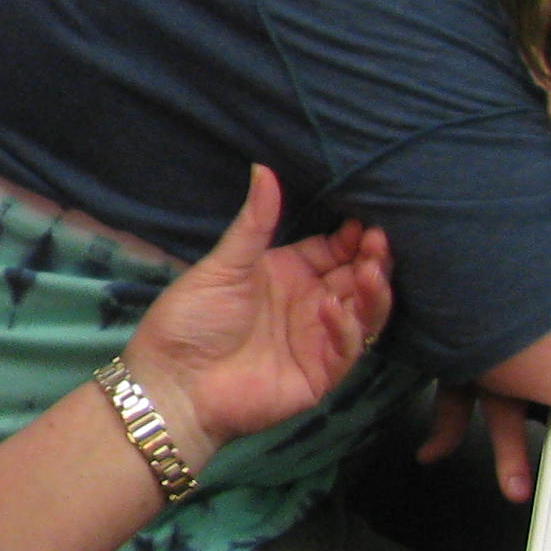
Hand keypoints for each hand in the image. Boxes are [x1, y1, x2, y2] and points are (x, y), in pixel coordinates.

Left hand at [127, 166, 391, 458]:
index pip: (333, 250)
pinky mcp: (320, 372)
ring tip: (373, 267)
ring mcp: (318, 338)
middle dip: (372, 258)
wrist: (172, 382)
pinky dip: (345, 327)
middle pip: (356, 277)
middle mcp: (308, 303)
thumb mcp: (223, 266)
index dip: (352, 237)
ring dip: (373, 290)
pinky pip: (347, 347)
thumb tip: (263, 168)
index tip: (364, 220)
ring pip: (363, 311)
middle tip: (378, 240)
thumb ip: (254, 223)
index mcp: (286, 274)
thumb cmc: (190, 321)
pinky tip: (332, 306)